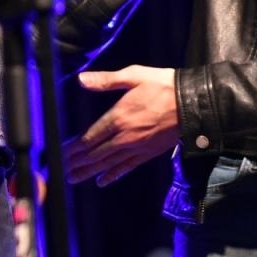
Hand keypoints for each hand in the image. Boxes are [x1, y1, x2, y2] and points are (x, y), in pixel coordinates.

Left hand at [62, 65, 178, 186]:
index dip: (73, 147)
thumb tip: (82, 79)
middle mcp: (124, 136)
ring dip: (89, 172)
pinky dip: (113, 175)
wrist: (195, 104)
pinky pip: (127, 168)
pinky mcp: (149, 153)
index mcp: (118, 117)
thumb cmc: (163, 86)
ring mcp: (137, 147)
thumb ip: (106, 80)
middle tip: (61, 171)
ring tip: (73, 179)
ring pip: (108, 164)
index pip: (89, 137)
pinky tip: (102, 181)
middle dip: (77, 163)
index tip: (60, 153)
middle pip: (95, 154)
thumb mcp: (134, 75)